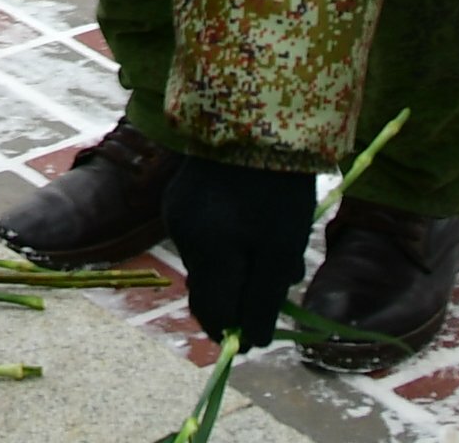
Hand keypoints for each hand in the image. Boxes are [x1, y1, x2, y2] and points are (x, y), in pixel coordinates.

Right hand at [166, 158, 316, 346]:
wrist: (256, 118)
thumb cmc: (277, 189)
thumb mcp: (282, 248)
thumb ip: (264, 298)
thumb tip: (251, 340)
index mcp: (208, 252)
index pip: (215, 313)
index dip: (238, 329)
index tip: (262, 329)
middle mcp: (183, 238)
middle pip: (207, 291)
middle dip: (239, 298)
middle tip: (273, 285)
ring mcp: (176, 216)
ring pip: (206, 265)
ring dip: (235, 269)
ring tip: (272, 247)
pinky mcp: (179, 199)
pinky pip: (201, 239)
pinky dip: (226, 245)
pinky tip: (251, 225)